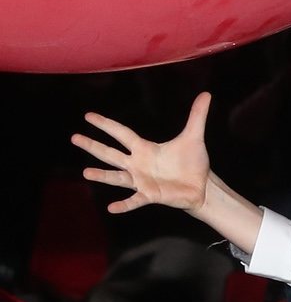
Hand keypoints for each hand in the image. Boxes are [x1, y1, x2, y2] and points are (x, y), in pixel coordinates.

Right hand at [73, 93, 214, 213]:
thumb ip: (197, 116)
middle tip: (74, 137)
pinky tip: (112, 207)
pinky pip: (134, 200)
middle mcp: (138, 164)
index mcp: (145, 148)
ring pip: (118, 177)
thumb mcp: (194, 137)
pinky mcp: (150, 195)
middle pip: (111, 154)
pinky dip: (124, 204)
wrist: (202, 186)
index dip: (106, 124)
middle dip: (93, 146)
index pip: (122, 133)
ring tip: (86, 173)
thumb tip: (206, 94)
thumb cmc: (193, 163)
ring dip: (102, 175)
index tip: (88, 116)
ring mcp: (142, 180)